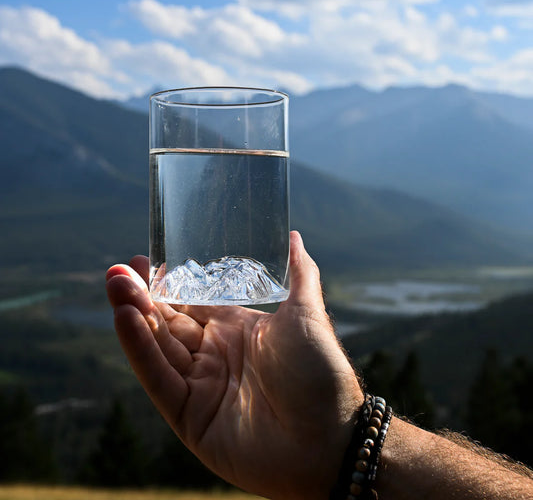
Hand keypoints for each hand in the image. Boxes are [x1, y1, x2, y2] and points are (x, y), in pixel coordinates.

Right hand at [106, 231, 362, 498]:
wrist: (329, 439)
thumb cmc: (322, 373)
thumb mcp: (307, 313)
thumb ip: (298, 273)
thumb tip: (293, 235)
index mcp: (236, 331)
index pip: (191, 304)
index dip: (168, 284)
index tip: (145, 260)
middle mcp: (214, 356)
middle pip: (168, 322)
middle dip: (142, 295)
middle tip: (119, 270)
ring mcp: (201, 386)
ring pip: (158, 346)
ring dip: (134, 315)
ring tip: (116, 284)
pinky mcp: (189, 416)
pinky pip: (159, 378)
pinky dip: (140, 349)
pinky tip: (127, 318)